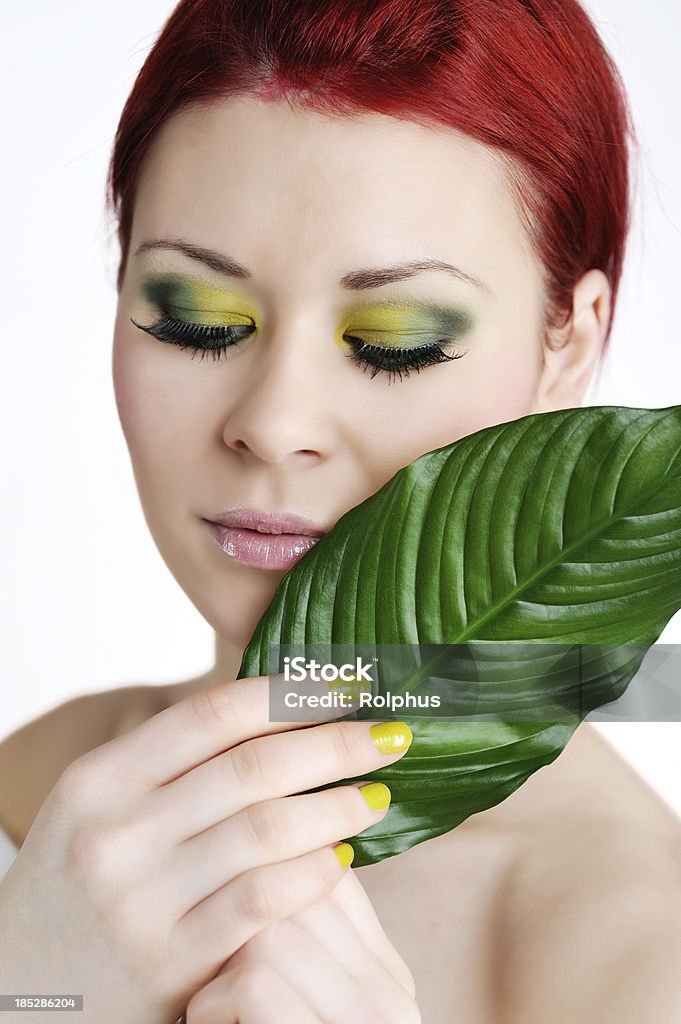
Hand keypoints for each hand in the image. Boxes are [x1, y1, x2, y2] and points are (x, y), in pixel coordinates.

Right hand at [0, 675, 411, 1022]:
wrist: (26, 991)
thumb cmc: (81, 884)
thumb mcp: (99, 808)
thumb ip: (172, 762)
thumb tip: (279, 706)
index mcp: (100, 779)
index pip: (215, 714)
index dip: (292, 695)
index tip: (348, 685)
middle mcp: (117, 833)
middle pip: (253, 767)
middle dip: (336, 743)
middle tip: (390, 734)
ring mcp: (142, 901)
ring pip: (268, 830)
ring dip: (338, 806)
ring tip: (377, 794)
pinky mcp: (172, 963)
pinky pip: (265, 901)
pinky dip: (315, 871)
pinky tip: (344, 856)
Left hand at [184, 868, 420, 1023]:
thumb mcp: (306, 1003)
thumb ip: (305, 940)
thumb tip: (272, 844)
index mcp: (388, 976)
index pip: (333, 869)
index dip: (273, 861)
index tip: (228, 880)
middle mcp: (392, 997)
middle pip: (302, 884)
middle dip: (241, 906)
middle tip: (210, 948)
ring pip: (272, 923)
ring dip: (220, 958)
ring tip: (209, 999)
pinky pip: (252, 979)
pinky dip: (211, 1003)